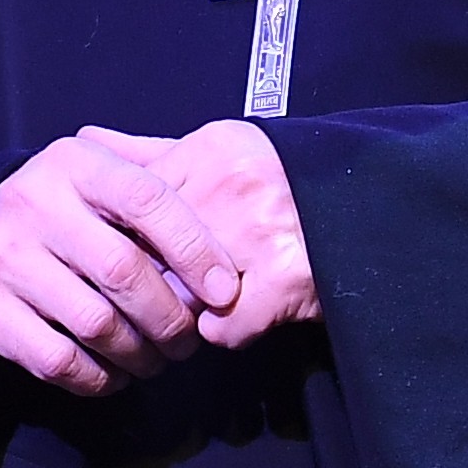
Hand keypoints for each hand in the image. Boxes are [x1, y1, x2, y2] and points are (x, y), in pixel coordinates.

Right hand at [0, 132, 242, 395]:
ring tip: (157, 359)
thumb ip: (159, 175)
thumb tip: (228, 202)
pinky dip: (98, 378)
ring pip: (94, 323)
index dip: (195, 248)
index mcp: (74, 163)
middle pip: (123, 271)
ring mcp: (2, 256)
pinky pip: (57, 360)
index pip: (147, 199)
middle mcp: (32, 203)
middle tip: (189, 339)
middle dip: (171, 317)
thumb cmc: (66, 207)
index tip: (223, 290)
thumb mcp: (103, 171)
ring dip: (140, 353)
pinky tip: (115, 373)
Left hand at [85, 120, 320, 348]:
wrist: (379, 213)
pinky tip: (243, 316)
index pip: (134, 204)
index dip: (127, 241)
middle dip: (151, 282)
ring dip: (187, 309)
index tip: (129, 258)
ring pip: (180, 294)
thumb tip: (88, 135)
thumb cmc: (293, 185)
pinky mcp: (284, 281)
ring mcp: (259, 233)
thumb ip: (157, 152)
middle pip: (151, 253)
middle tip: (161, 293)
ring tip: (207, 303)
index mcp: (214, 149)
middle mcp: (232, 186)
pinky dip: (227, 332)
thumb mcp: (226, 152)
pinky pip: (221, 328)